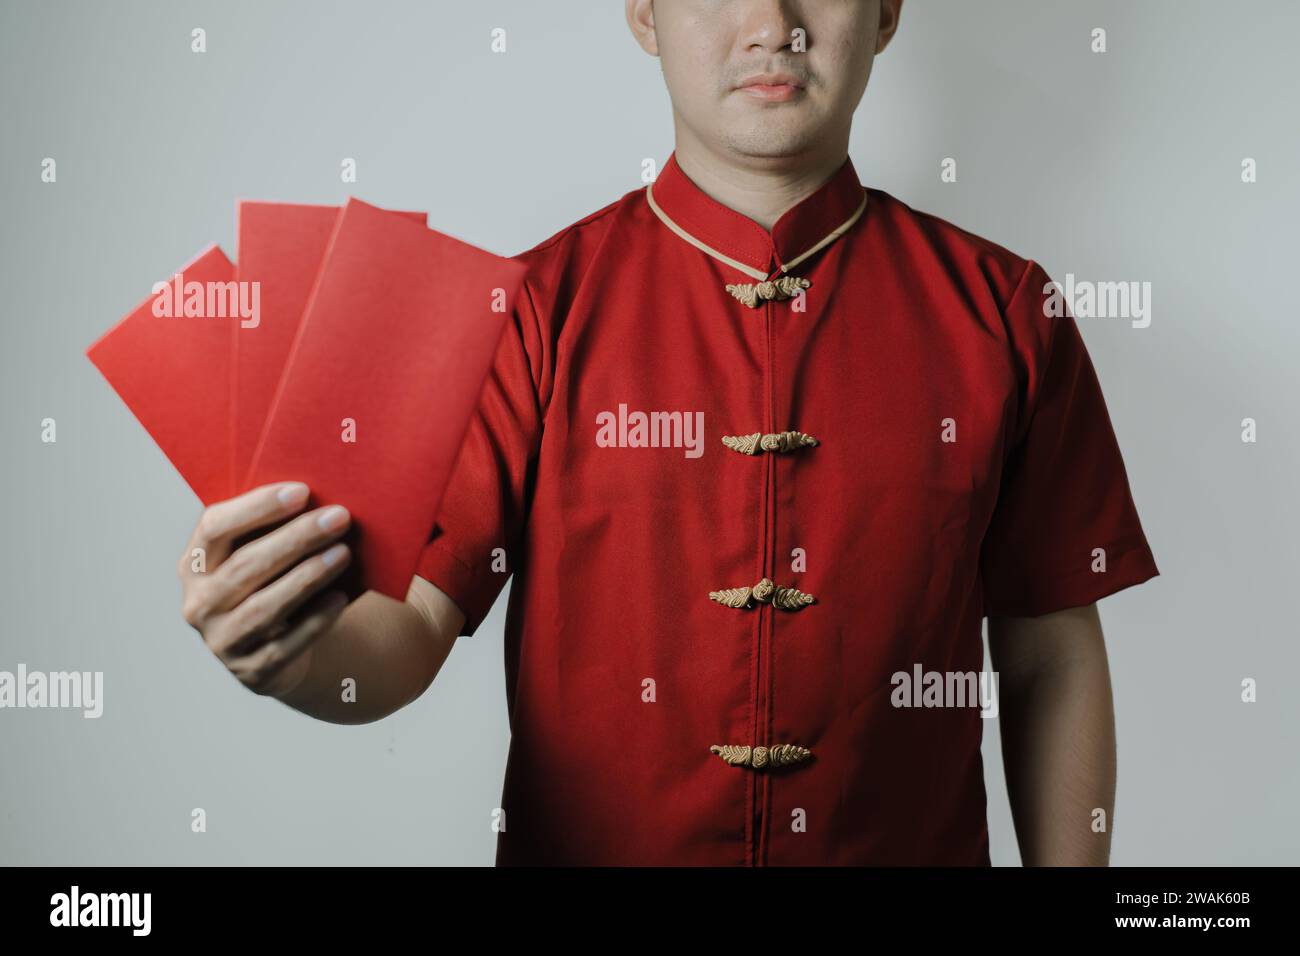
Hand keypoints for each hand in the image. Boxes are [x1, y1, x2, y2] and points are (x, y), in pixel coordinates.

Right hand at [177, 482, 352, 698]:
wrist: (278, 647)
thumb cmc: (273, 582)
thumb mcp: (262, 554)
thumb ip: (274, 529)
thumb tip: (321, 496)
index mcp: (195, 563)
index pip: (214, 527)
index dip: (256, 508)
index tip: (301, 491)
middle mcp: (200, 602)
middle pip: (246, 565)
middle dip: (296, 538)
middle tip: (338, 517)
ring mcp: (222, 640)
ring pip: (264, 606)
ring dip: (307, 576)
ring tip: (343, 553)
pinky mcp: (252, 670)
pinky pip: (286, 644)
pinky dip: (315, 619)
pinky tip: (340, 597)